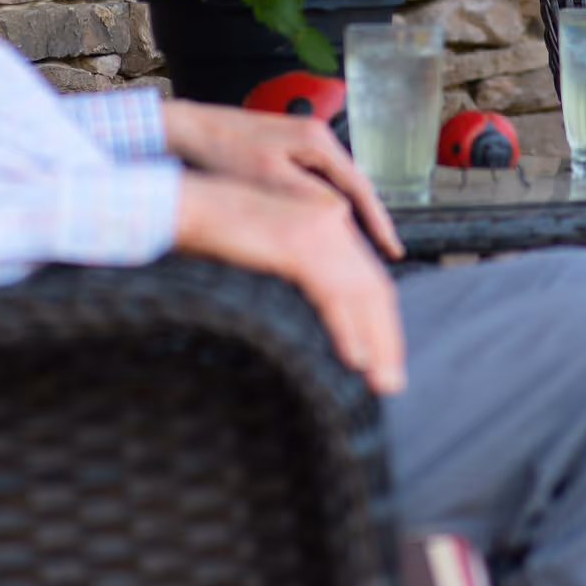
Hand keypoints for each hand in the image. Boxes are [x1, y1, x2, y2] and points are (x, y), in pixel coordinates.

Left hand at [162, 100, 402, 259]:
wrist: (188, 129)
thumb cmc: (223, 151)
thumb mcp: (267, 179)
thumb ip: (308, 196)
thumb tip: (342, 217)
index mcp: (317, 140)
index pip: (360, 187)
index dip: (379, 221)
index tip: (392, 250)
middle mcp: (317, 136)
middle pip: (354, 185)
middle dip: (370, 221)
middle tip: (385, 255)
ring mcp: (303, 141)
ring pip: (336, 185)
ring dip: (350, 215)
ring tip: (362, 249)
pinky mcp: (288, 149)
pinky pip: (319, 182)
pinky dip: (328, 206)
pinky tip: (327, 227)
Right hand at [173, 173, 406, 393]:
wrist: (193, 203)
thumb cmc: (224, 227)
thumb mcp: (275, 246)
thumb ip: (304, 264)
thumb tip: (328, 301)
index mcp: (331, 222)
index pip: (371, 278)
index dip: (382, 321)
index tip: (385, 357)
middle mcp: (334, 223)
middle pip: (376, 289)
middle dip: (387, 339)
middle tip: (392, 382)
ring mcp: (319, 232)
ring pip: (363, 296)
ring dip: (378, 345)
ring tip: (381, 382)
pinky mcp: (299, 245)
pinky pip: (333, 297)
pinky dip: (348, 332)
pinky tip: (355, 359)